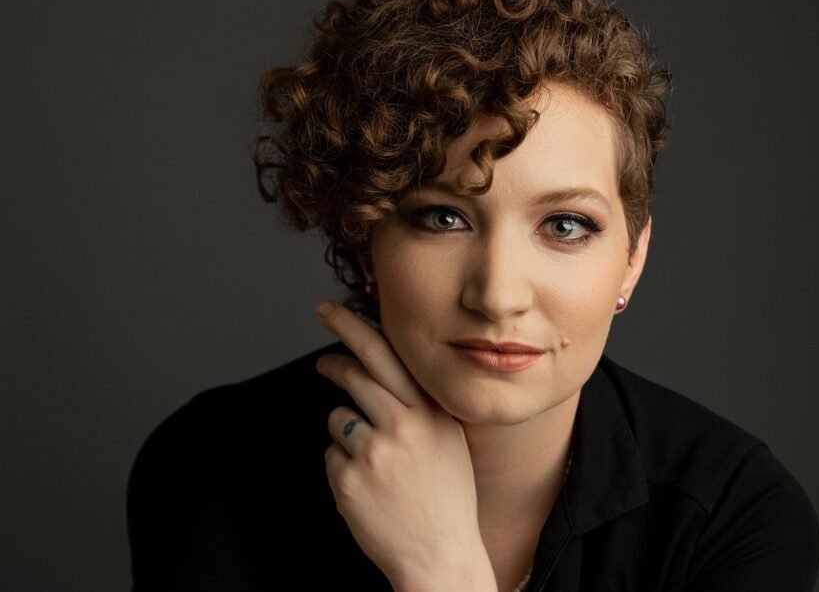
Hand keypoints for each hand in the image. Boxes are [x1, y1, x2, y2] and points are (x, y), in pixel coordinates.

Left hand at [313, 300, 496, 589]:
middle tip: (322, 349)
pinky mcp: (348, 480)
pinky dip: (343, 466)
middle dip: (333, 354)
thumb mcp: (449, 441)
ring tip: (373, 459)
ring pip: (338, 416)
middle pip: (356, 371)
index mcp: (433, 412)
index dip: (355, 327)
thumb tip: (381, 372)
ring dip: (346, 429)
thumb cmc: (446, 497)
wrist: (439, 555)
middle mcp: (404, 424)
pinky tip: (368, 487)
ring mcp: (374, 452)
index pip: (389, 355)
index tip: (333, 310)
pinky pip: (331, 455)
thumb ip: (422, 406)